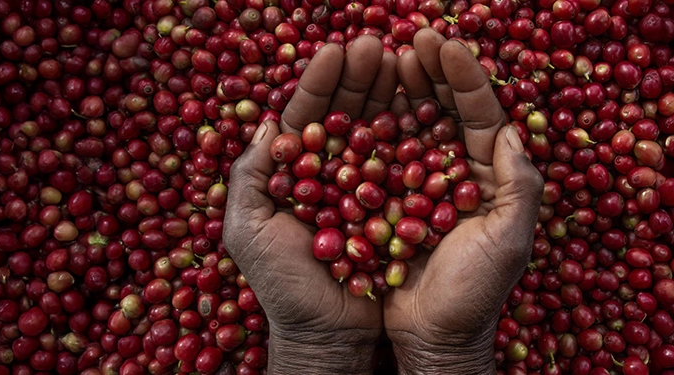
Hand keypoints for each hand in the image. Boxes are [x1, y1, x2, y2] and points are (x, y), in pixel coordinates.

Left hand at [223, 36, 397, 373]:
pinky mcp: (398, 208)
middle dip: (360, 78)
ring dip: (390, 97)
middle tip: (377, 44)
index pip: (307, 116)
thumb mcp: (248, 229)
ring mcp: (368, 189)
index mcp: (294, 174)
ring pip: (380, 133)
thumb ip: (250, 175)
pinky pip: (407, 169)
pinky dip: (415, 138)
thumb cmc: (283, 286)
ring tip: (405, 61)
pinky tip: (426, 108)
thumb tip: (268, 123)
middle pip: (347, 115)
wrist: (330, 336)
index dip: (320, 83)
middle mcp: (333, 174)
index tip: (337, 50)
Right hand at [383, 29, 544, 373]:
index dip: (464, 75)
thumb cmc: (475, 294)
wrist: (432, 337)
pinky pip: (377, 156)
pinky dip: (368, 129)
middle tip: (410, 39)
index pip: (480, 113)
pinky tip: (357, 105)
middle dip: (429, 72)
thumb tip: (511, 129)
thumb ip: (519, 185)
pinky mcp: (386, 200)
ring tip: (383, 58)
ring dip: (397, 90)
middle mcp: (455, 171)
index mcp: (489, 174)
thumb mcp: (509, 241)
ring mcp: (418, 183)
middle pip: (444, 109)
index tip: (442, 41)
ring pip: (408, 125)